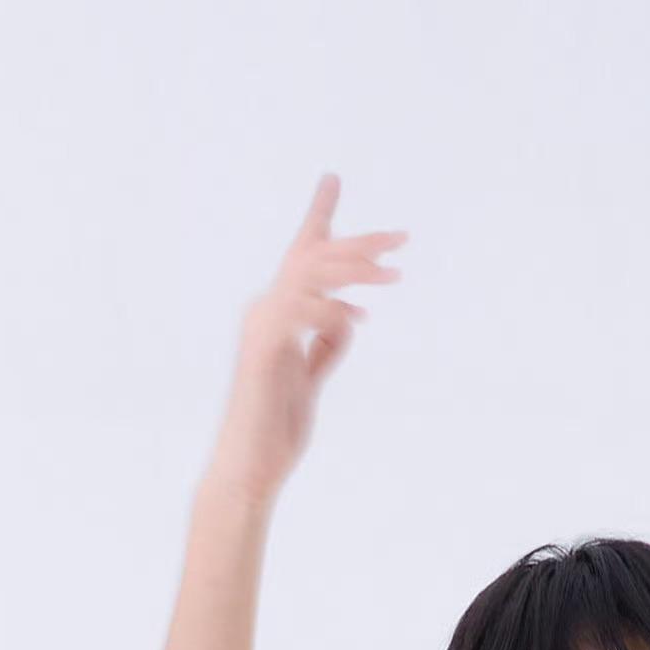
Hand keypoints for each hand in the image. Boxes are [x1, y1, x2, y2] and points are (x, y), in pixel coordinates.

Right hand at [211, 172, 407, 499]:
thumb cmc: (275, 431)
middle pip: (312, 258)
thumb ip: (325, 350)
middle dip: (358, 243)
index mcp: (278, 317)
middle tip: (401, 237)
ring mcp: (261, 329)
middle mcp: (265, 312)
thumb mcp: (310, 382)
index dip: (318, 218)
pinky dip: (329, 309)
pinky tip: (357, 318)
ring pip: (307, 276)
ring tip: (393, 276)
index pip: (301, 259)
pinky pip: (298, 312)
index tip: (332, 179)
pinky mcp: (262, 351)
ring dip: (353, 272)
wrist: (249, 470)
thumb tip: (348, 320)